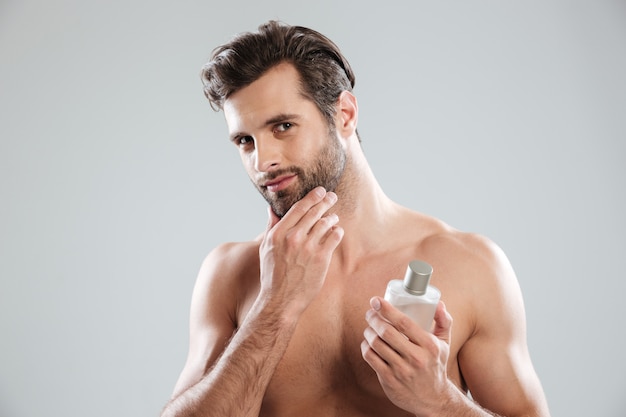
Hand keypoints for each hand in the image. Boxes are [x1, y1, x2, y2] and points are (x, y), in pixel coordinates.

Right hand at [258, 186, 343, 316]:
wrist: (281, 300)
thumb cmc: (272, 275)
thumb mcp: (266, 249)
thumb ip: (271, 227)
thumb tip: (272, 209)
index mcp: (278, 234)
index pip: (298, 208)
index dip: (311, 197)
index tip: (319, 191)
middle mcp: (293, 238)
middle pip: (314, 212)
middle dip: (325, 201)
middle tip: (332, 196)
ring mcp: (308, 248)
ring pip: (325, 223)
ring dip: (332, 217)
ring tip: (334, 217)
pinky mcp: (321, 258)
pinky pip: (334, 237)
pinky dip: (337, 231)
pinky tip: (336, 231)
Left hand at [361, 297, 453, 414]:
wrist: (433, 399)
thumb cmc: (436, 366)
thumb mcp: (444, 344)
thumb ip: (444, 322)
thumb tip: (439, 304)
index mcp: (429, 346)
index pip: (403, 323)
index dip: (386, 309)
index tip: (376, 301)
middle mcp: (415, 358)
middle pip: (386, 332)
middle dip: (374, 318)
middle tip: (370, 313)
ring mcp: (401, 370)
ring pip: (376, 344)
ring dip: (368, 331)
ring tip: (369, 327)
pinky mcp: (389, 380)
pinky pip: (370, 358)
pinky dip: (365, 346)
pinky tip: (368, 342)